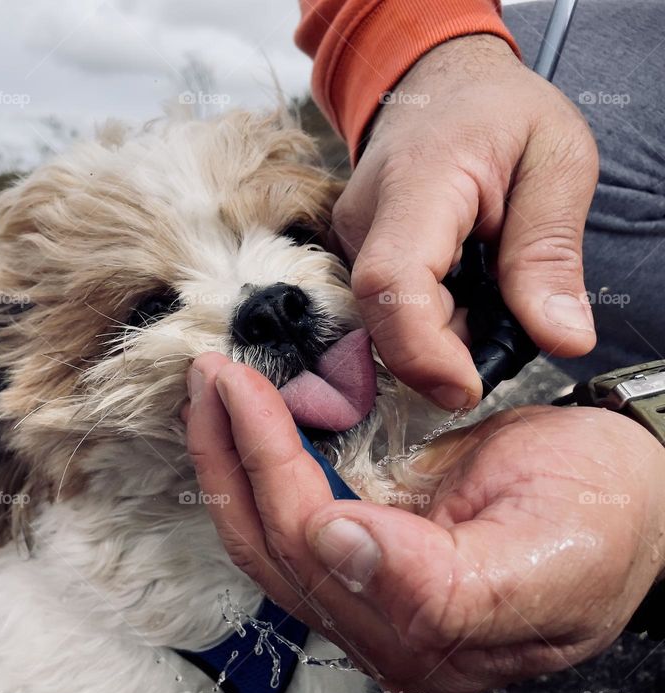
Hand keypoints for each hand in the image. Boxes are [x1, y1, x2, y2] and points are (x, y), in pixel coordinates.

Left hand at [185, 352, 664, 692]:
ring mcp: (367, 602)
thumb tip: (338, 546)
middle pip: (275, 546)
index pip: (320, 557)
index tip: (250, 399)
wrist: (625, 499)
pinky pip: (282, 521)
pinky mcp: (358, 566)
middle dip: (233, 453)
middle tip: (212, 376)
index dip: (277, 475)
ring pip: (263, 538)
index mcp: (435, 639)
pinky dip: (250, 469)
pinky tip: (234, 428)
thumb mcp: (552, 546)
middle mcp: (386, 633)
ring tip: (208, 393)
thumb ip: (443, 581)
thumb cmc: (604, 516)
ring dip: (226, 460)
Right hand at [334, 35, 598, 409]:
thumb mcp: (556, 162)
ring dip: (445, 335)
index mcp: (416, 184)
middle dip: (447, 352)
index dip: (422, 350)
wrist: (439, 83)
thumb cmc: (500, 112)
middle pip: (384, 318)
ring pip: (386, 322)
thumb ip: (550, 252)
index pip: (391, 282)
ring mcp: (351, 239)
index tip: (468, 389)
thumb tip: (561, 339)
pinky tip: (465, 289)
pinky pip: (388, 310)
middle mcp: (365, 218)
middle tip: (510, 330)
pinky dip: (434, 320)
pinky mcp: (354, 255)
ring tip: (493, 290)